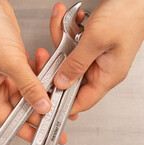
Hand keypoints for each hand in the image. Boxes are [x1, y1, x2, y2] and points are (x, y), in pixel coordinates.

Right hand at [0, 0, 67, 143]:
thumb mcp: (10, 62)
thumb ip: (28, 85)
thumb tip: (41, 104)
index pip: (7, 118)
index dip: (24, 129)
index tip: (40, 136)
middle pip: (20, 106)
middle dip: (39, 109)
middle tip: (56, 115)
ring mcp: (6, 73)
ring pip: (28, 90)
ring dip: (42, 88)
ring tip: (55, 88)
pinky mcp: (14, 62)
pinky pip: (30, 74)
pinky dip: (40, 72)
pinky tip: (46, 66)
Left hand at [52, 1, 143, 119]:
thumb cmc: (127, 13)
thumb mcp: (96, 40)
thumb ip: (77, 64)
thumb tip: (61, 83)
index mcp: (108, 75)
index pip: (82, 101)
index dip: (62, 103)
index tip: (45, 99)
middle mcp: (101, 68)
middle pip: (69, 77)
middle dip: (55, 62)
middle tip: (45, 54)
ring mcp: (95, 56)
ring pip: (67, 57)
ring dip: (61, 38)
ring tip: (64, 22)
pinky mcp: (90, 43)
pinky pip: (72, 43)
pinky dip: (68, 30)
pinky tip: (72, 18)